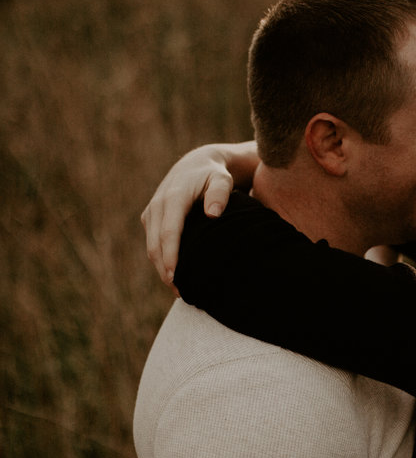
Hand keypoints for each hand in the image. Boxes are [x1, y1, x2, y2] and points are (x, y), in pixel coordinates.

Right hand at [141, 141, 257, 286]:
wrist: (196, 165)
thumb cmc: (214, 175)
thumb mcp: (222, 180)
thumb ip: (219, 194)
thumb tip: (212, 214)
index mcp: (174, 197)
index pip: (169, 232)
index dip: (170, 256)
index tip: (176, 276)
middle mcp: (158, 205)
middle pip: (155, 244)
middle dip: (165, 269)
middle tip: (181, 292)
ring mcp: (152, 212)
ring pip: (151, 246)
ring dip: (161, 268)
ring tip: (179, 289)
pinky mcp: (151, 218)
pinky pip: (152, 243)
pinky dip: (160, 259)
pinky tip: (173, 274)